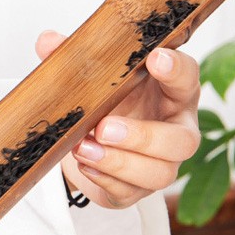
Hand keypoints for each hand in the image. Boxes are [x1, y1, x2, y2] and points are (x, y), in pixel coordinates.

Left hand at [35, 30, 200, 208]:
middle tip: (104, 126)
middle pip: (182, 141)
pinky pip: (128, 193)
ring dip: (118, 163)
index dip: (176, 69)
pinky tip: (84, 165)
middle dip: (142, 136)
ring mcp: (161, 166)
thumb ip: (78, 60)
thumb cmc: (111, 105)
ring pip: (158, 174)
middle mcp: (176, 132)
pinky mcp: (136, 191)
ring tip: (84, 148)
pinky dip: (104, 179)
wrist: (97, 144)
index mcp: (174, 95)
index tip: (155, 57)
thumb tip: (47, 42)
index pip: (188, 78)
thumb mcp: (98, 80)